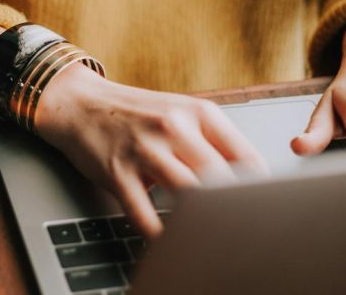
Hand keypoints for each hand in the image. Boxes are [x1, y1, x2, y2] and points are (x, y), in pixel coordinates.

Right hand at [35, 64, 266, 237]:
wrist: (81, 104)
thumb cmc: (136, 114)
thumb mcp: (180, 114)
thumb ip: (213, 141)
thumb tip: (251, 180)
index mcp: (198, 113)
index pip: (245, 156)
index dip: (259, 189)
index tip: (264, 209)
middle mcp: (173, 128)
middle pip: (219, 178)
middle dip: (233, 209)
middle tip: (241, 231)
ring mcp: (144, 150)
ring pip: (187, 194)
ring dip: (199, 221)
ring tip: (209, 239)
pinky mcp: (117, 172)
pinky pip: (143, 213)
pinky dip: (158, 233)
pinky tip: (168, 241)